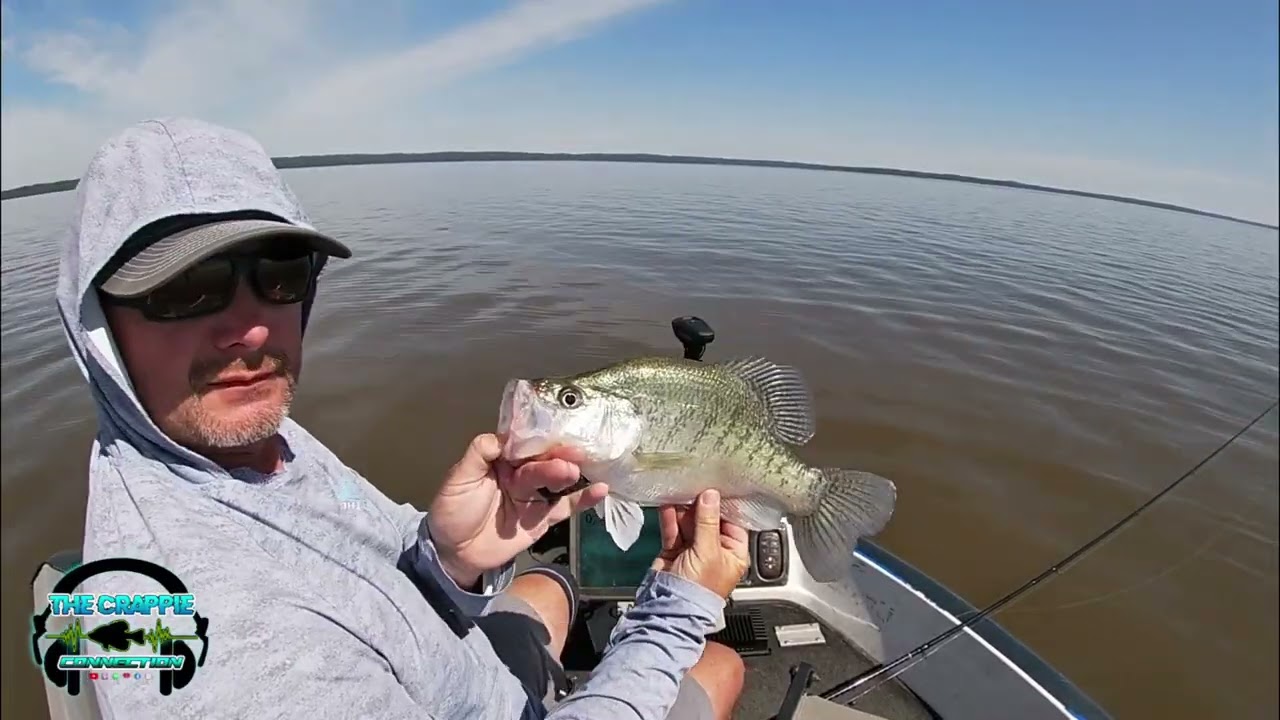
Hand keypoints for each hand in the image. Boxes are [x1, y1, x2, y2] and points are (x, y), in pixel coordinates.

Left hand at [428, 433, 609, 586]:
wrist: (455, 554)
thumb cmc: (453, 512)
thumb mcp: (458, 480)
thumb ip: (478, 455)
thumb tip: (501, 436)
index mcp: (500, 460)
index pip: (522, 444)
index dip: (536, 438)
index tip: (552, 431)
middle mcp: (520, 473)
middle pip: (541, 462)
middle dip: (554, 458)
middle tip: (570, 456)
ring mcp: (534, 496)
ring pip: (554, 481)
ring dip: (567, 474)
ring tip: (576, 471)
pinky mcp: (544, 518)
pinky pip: (566, 507)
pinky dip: (583, 499)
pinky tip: (601, 490)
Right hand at [651, 489, 750, 598]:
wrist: (669, 607)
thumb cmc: (698, 591)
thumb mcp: (708, 552)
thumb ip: (708, 521)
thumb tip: (711, 495)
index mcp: (734, 553)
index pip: (734, 522)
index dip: (725, 505)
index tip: (718, 486)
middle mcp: (716, 550)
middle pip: (710, 519)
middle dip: (701, 504)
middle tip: (696, 486)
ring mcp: (694, 550)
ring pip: (690, 522)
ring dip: (684, 508)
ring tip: (680, 492)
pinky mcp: (675, 549)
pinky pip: (675, 528)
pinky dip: (671, 517)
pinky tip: (669, 504)